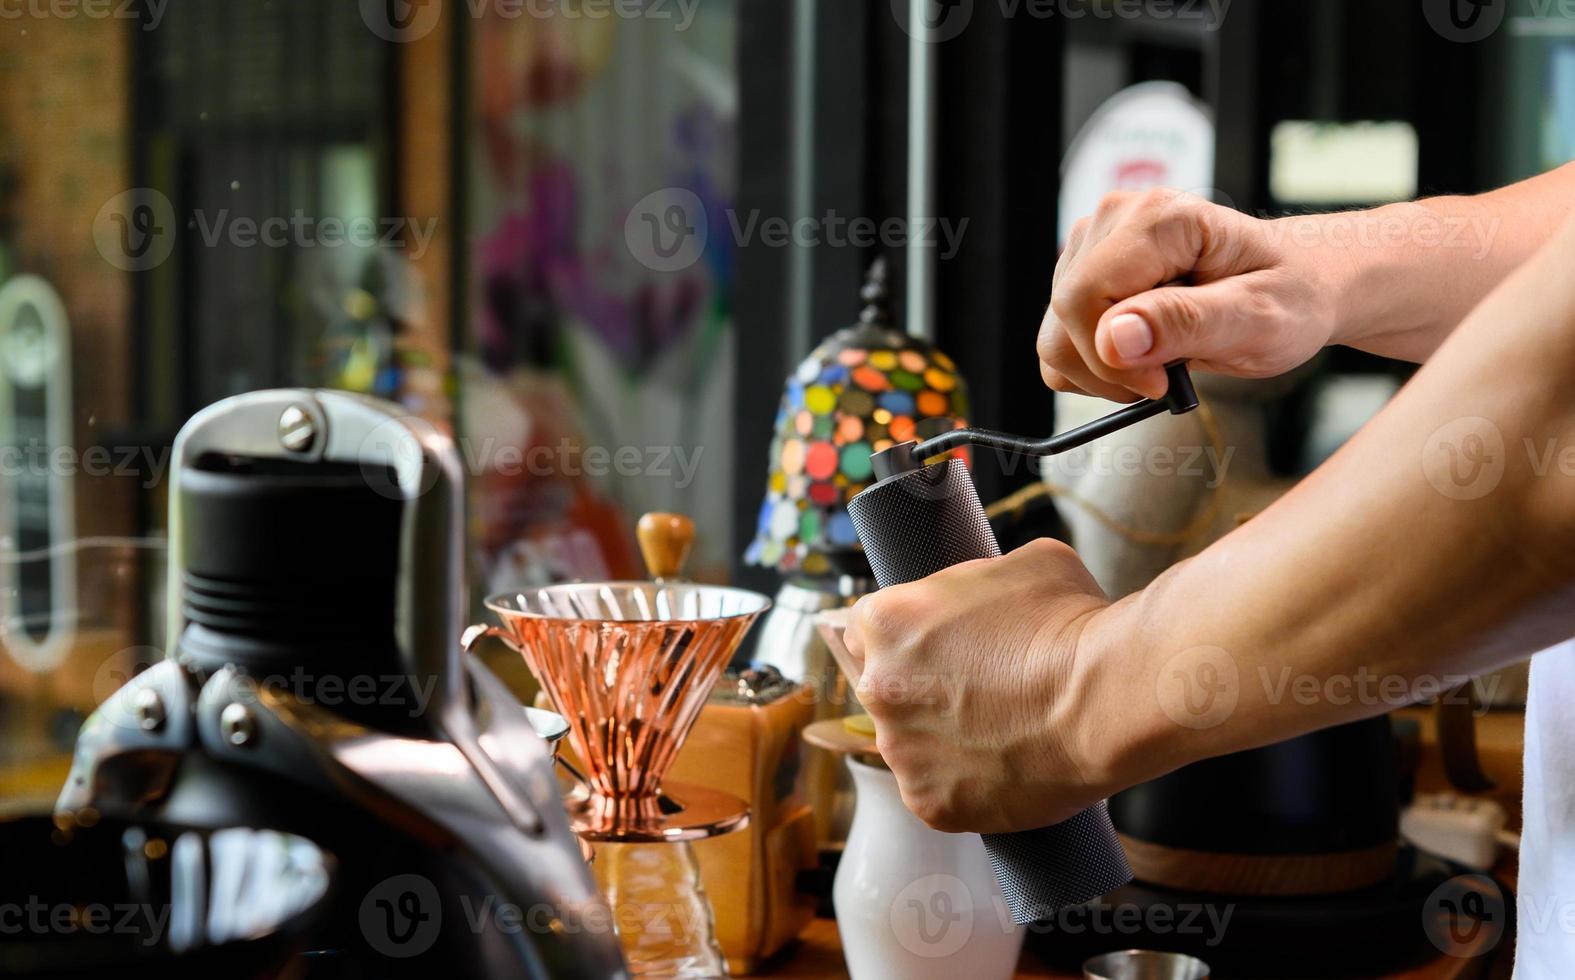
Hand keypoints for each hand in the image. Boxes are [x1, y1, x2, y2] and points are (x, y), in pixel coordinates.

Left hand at [841, 538, 1122, 833]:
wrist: (1107, 699)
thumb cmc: (1069, 624)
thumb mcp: (1018, 564)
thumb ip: (975, 580)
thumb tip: (978, 597)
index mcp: (884, 622)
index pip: (870, 628)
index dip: (910, 635)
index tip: (941, 646)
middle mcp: (877, 688)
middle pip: (886, 687)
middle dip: (923, 687)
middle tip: (981, 688)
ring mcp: (900, 751)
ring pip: (911, 743)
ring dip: (943, 737)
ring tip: (1003, 728)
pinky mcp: (930, 804)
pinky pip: (938, 791)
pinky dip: (966, 783)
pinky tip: (1006, 765)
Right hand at [1040, 188, 1346, 400]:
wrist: (1299, 285)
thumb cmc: (1290, 296)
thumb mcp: (1257, 318)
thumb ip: (1184, 323)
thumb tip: (1113, 338)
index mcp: (1159, 219)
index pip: (1084, 297)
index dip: (1111, 356)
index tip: (1160, 382)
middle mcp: (1116, 220)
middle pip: (1063, 317)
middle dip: (1110, 367)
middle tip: (1168, 375)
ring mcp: (1096, 246)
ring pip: (1054, 334)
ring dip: (1102, 371)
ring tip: (1162, 362)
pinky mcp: (1086, 274)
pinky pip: (1059, 339)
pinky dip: (1094, 366)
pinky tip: (1142, 356)